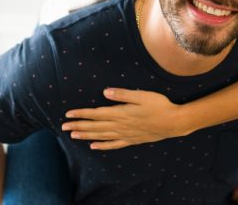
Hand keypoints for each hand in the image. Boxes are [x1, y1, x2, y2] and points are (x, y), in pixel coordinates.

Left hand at [61, 88, 186, 149]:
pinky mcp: (132, 140)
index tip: (68, 114)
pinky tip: (93, 146)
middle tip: (64, 127)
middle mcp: (120, 125)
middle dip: (78, 125)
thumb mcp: (142, 95)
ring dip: (86, 135)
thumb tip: (105, 92)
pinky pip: (114, 144)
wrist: (174, 122)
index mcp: (121, 113)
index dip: (81, 114)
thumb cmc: (159, 105)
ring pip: (101, 136)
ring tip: (73, 135)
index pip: (96, 114)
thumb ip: (123, 94)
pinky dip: (102, 145)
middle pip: (95, 126)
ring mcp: (126, 134)